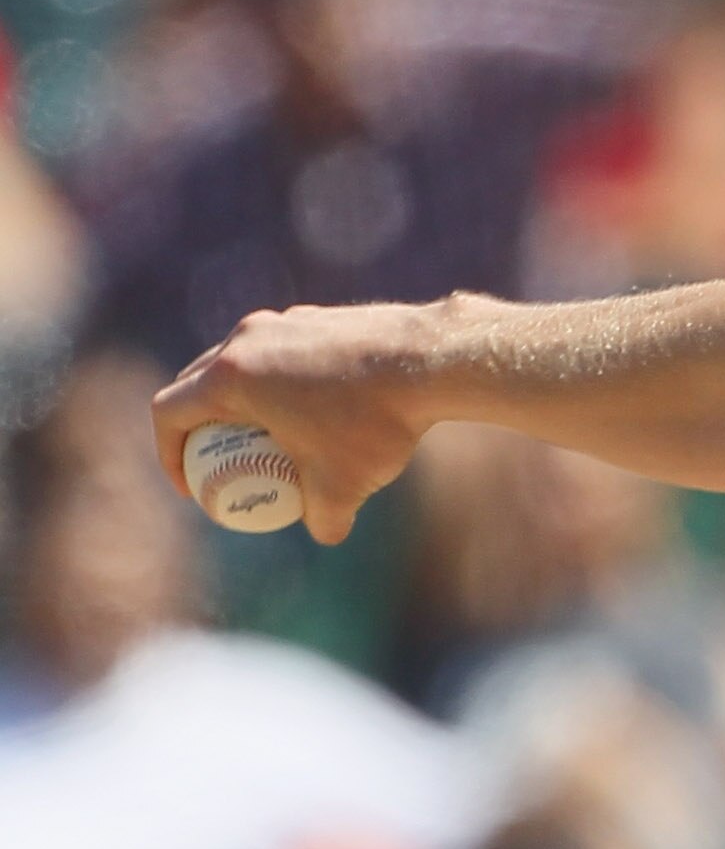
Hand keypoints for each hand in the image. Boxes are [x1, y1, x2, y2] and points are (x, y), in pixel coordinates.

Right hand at [152, 300, 442, 544]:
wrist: (433, 359)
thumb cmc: (376, 422)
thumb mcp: (343, 485)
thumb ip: (323, 518)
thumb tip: (324, 532)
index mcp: (231, 376)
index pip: (169, 411)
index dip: (167, 453)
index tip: (190, 484)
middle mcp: (246, 339)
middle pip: (196, 381)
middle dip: (195, 424)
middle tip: (214, 460)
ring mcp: (282, 320)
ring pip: (240, 361)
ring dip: (238, 398)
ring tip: (261, 435)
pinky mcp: (315, 316)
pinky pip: (282, 351)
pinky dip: (280, 380)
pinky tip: (314, 409)